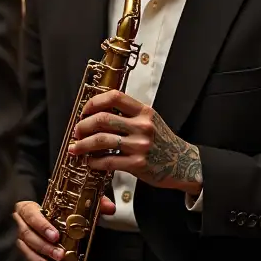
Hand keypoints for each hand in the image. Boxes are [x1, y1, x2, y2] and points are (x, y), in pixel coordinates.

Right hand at [15, 197, 115, 260]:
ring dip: (37, 258)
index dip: (41, 225)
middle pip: (26, 233)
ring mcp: (22, 237)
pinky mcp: (24, 250)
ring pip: (24, 247)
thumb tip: (110, 208)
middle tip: (59, 254)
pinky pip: (26, 258)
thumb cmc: (61, 210)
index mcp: (30, 207)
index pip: (29, 213)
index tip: (55, 236)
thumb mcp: (77, 204)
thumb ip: (95, 203)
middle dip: (43, 245)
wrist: (52, 216)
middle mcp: (22, 221)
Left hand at [68, 90, 202, 193]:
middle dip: (83, 125)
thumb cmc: (164, 143)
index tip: (84, 111)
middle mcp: (142, 126)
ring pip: (102, 140)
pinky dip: (94, 162)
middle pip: (103, 119)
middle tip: (77, 132)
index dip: (94, 102)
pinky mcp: (137, 164)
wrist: (184, 164)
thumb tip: (98, 114)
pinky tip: (91, 162)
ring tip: (76, 148)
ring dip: (83, 145)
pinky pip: (108, 161)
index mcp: (144, 112)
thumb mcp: (151, 121)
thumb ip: (129, 115)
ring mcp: (140, 145)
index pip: (114, 97)